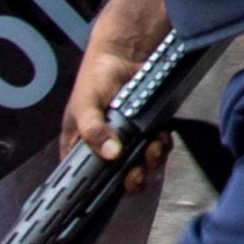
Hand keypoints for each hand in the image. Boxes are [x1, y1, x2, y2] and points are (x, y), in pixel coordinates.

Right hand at [67, 0, 170, 174]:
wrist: (125, 53)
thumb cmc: (96, 77)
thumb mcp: (86, 103)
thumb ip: (92, 130)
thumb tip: (112, 154)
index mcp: (81, 147)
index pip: (87, 180)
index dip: (101, 190)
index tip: (116, 184)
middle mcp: (105, 149)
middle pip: (119, 179)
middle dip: (133, 177)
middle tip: (140, 167)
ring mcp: (128, 142)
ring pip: (141, 167)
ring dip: (151, 162)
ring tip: (154, 146)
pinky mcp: (148, 133)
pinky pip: (157, 150)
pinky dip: (161, 147)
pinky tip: (162, 137)